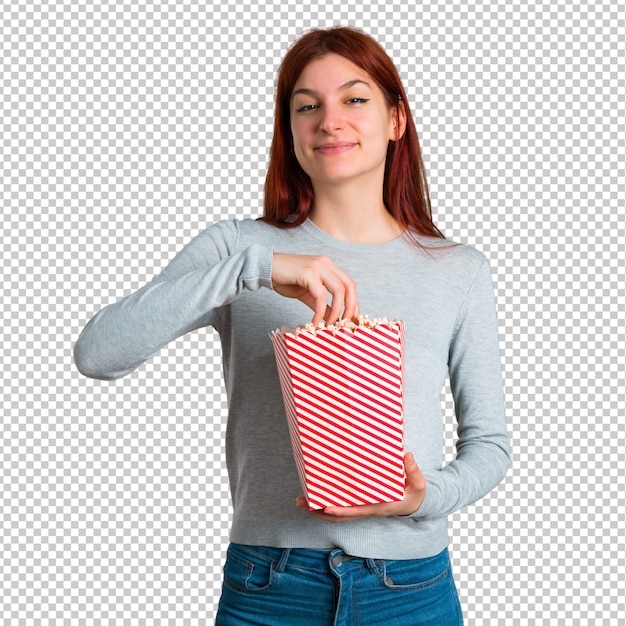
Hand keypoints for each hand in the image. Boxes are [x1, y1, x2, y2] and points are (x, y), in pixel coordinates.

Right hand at [271, 253, 358, 324]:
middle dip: (350, 307)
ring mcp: (317, 266)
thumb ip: (320, 303)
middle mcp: (325, 263)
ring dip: (337, 311)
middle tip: (345, 324)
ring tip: (330, 324)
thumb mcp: (306, 292)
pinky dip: (320, 312)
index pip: (349, 284)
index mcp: (328, 266)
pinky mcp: (308, 273)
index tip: (351, 319)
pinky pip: (320, 296)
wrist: (264, 268)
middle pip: (349, 286)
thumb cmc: (284, 279)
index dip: (354, 302)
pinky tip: (315, 321)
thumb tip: (332, 317)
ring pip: (338, 290)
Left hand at [296, 452, 425, 522]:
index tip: (326, 507)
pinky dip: (325, 506)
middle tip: (301, 501)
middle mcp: (367, 511)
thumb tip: (407, 455)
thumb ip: (413, 470)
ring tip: (300, 500)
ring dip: (317, 511)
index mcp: (379, 507)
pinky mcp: (359, 506)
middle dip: (319, 512)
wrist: (414, 504)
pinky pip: (340, 509)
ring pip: (336, 516)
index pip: (356, 512)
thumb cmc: (415, 494)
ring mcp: (362, 510)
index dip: (341, 511)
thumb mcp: (419, 484)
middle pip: (339, 518)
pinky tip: (314, 496)